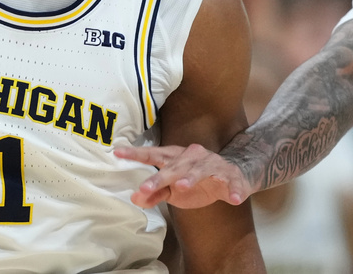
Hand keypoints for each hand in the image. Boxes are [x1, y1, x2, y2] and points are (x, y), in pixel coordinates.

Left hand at [114, 143, 253, 209]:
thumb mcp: (173, 189)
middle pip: (174, 166)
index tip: (118, 153)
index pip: (153, 155)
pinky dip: (234, 190)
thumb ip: (155, 193)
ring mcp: (212, 164)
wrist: (230, 177)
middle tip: (146, 188)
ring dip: (192, 177)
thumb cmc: (196, 181)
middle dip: (160, 177)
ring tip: (183, 186)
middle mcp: (192, 157)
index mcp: (175, 158)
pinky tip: (234, 199)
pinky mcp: (231, 176)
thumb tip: (136, 198)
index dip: (136, 154)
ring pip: (201, 169)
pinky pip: (232, 182)